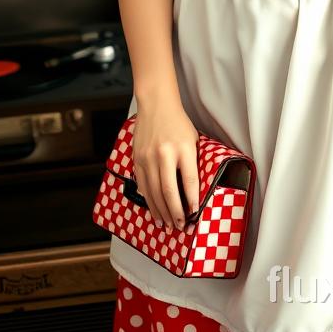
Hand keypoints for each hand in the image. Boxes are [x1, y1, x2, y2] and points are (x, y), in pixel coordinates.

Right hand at [132, 104, 199, 230]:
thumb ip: (193, 163)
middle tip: (180, 226)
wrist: (156, 104)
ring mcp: (148, 157)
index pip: (190, 181)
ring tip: (167, 225)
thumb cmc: (178, 123)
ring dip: (161, 212)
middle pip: (169, 191)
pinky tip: (154, 211)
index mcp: (184, 148)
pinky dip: (149, 201)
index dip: (192, 201)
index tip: (195, 214)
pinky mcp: (138, 159)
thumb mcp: (193, 140)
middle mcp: (165, 154)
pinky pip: (143, 185)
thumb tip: (194, 191)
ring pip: (154, 192)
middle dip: (175, 213)